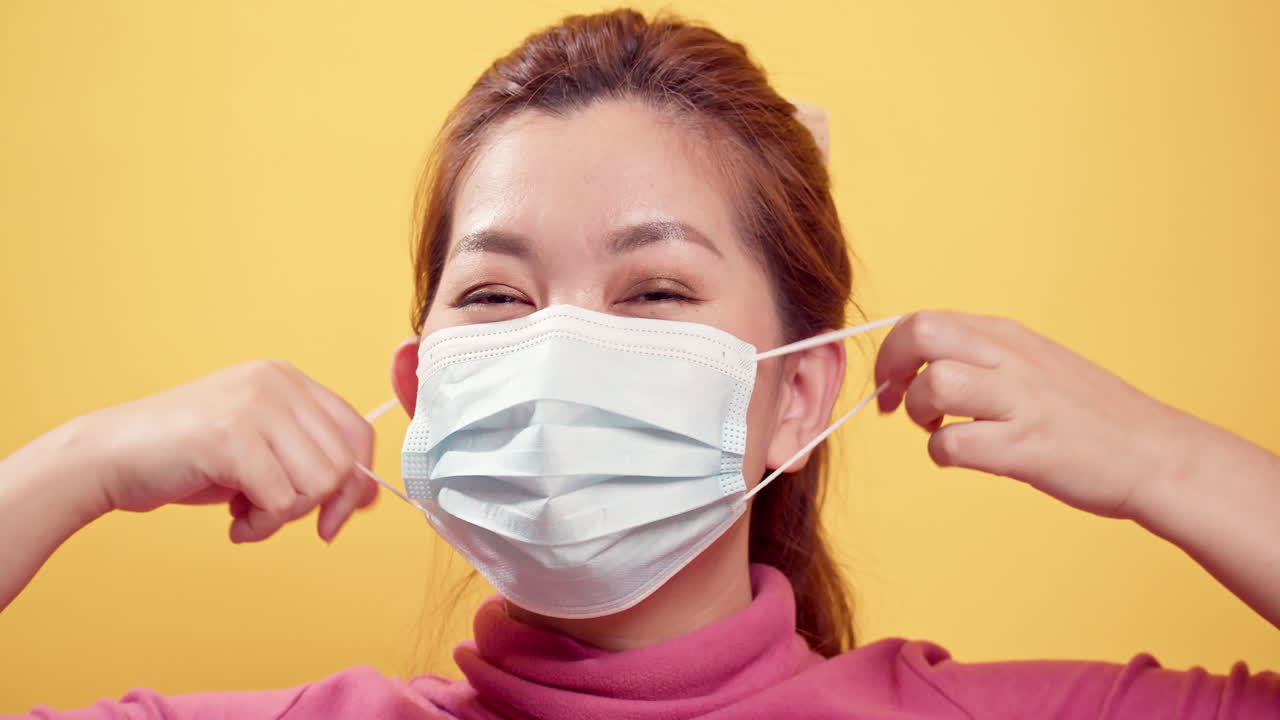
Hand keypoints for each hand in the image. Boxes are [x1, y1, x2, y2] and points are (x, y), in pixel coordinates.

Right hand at [72, 360, 376, 542]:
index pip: (357, 432)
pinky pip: (281, 501)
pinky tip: (235, 523)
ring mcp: (255, 406)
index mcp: (288, 380)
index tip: (336, 515)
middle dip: (318, 506)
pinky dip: (262, 526)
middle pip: (343, 463)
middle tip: (274, 518)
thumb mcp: (261, 449)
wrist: (107, 457)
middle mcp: (277, 384)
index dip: (356, 482)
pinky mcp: (232, 437)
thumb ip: (308, 460)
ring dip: (285, 517)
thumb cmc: (186, 460)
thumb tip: (364, 497)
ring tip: (247, 515)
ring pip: (318, 484)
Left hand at [874, 311, 1193, 519]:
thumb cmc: (1090, 417)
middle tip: (893, 403)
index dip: (892, 352)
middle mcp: (1012, 358)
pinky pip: (953, 445)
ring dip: (919, 411)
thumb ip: (984, 358)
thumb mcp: (1036, 365)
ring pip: (935, 383)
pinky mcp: (1028, 447)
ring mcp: (1021, 401)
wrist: (1156, 455)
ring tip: (938, 430)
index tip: (891, 383)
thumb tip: (923, 366)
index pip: (925, 319)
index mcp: (1009, 335)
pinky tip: (965, 459)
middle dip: (891, 368)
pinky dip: (943, 456)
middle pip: (921, 332)